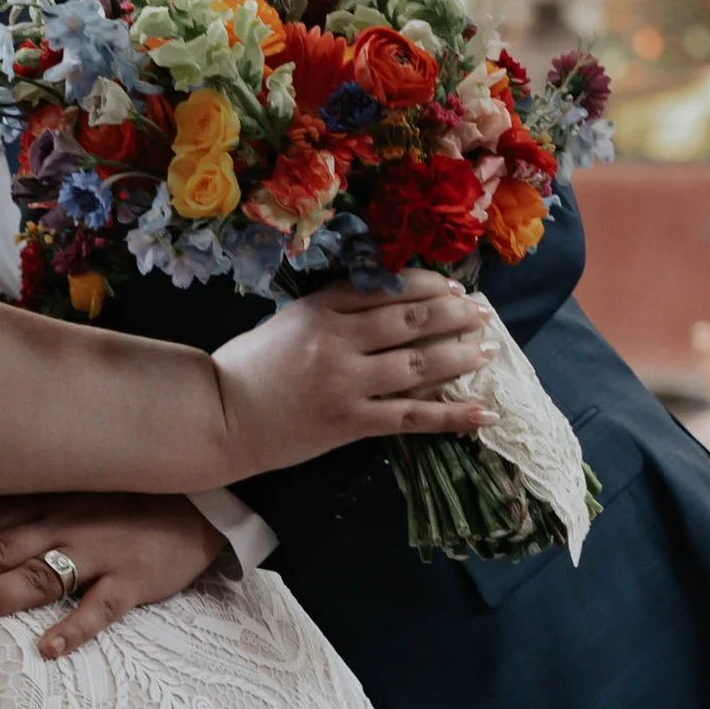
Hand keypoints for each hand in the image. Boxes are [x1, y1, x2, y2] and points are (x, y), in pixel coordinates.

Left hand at [0, 493, 223, 656]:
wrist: (207, 498)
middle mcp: (66, 522)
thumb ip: (35, 501)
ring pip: (38, 575)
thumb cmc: (134, 495)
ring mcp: (100, 551)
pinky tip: (48, 649)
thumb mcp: (80, 484)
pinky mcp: (134, 579)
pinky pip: (101, 607)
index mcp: (50, 499)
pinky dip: (74, 628)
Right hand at [210, 279, 491, 476]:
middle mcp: (339, 341)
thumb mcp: (289, 320)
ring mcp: (347, 384)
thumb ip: (335, 308)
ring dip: (460, 355)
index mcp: (322, 308)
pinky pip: (412, 417)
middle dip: (455, 314)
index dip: (429, 285)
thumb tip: (392, 301)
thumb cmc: (250, 366)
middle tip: (483, 312)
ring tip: (488, 349)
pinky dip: (451, 415)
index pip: (389, 287)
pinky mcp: (351, 423)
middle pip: (412, 320)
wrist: (221, 417)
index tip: (454, 288)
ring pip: (419, 364)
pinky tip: (482, 412)